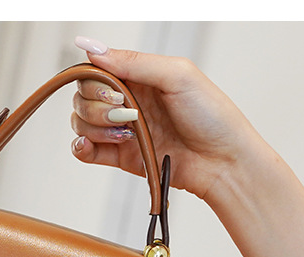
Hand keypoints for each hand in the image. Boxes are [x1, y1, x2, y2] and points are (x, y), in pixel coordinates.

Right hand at [71, 37, 267, 203]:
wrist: (222, 162)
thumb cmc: (212, 116)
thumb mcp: (177, 75)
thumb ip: (133, 61)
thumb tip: (92, 48)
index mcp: (140, 76)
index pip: (96, 70)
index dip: (95, 80)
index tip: (115, 92)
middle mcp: (128, 101)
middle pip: (84, 97)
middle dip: (96, 106)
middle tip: (125, 113)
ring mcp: (123, 130)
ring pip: (82, 123)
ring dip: (94, 127)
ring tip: (125, 134)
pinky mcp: (122, 157)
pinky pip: (86, 152)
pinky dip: (81, 147)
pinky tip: (90, 145)